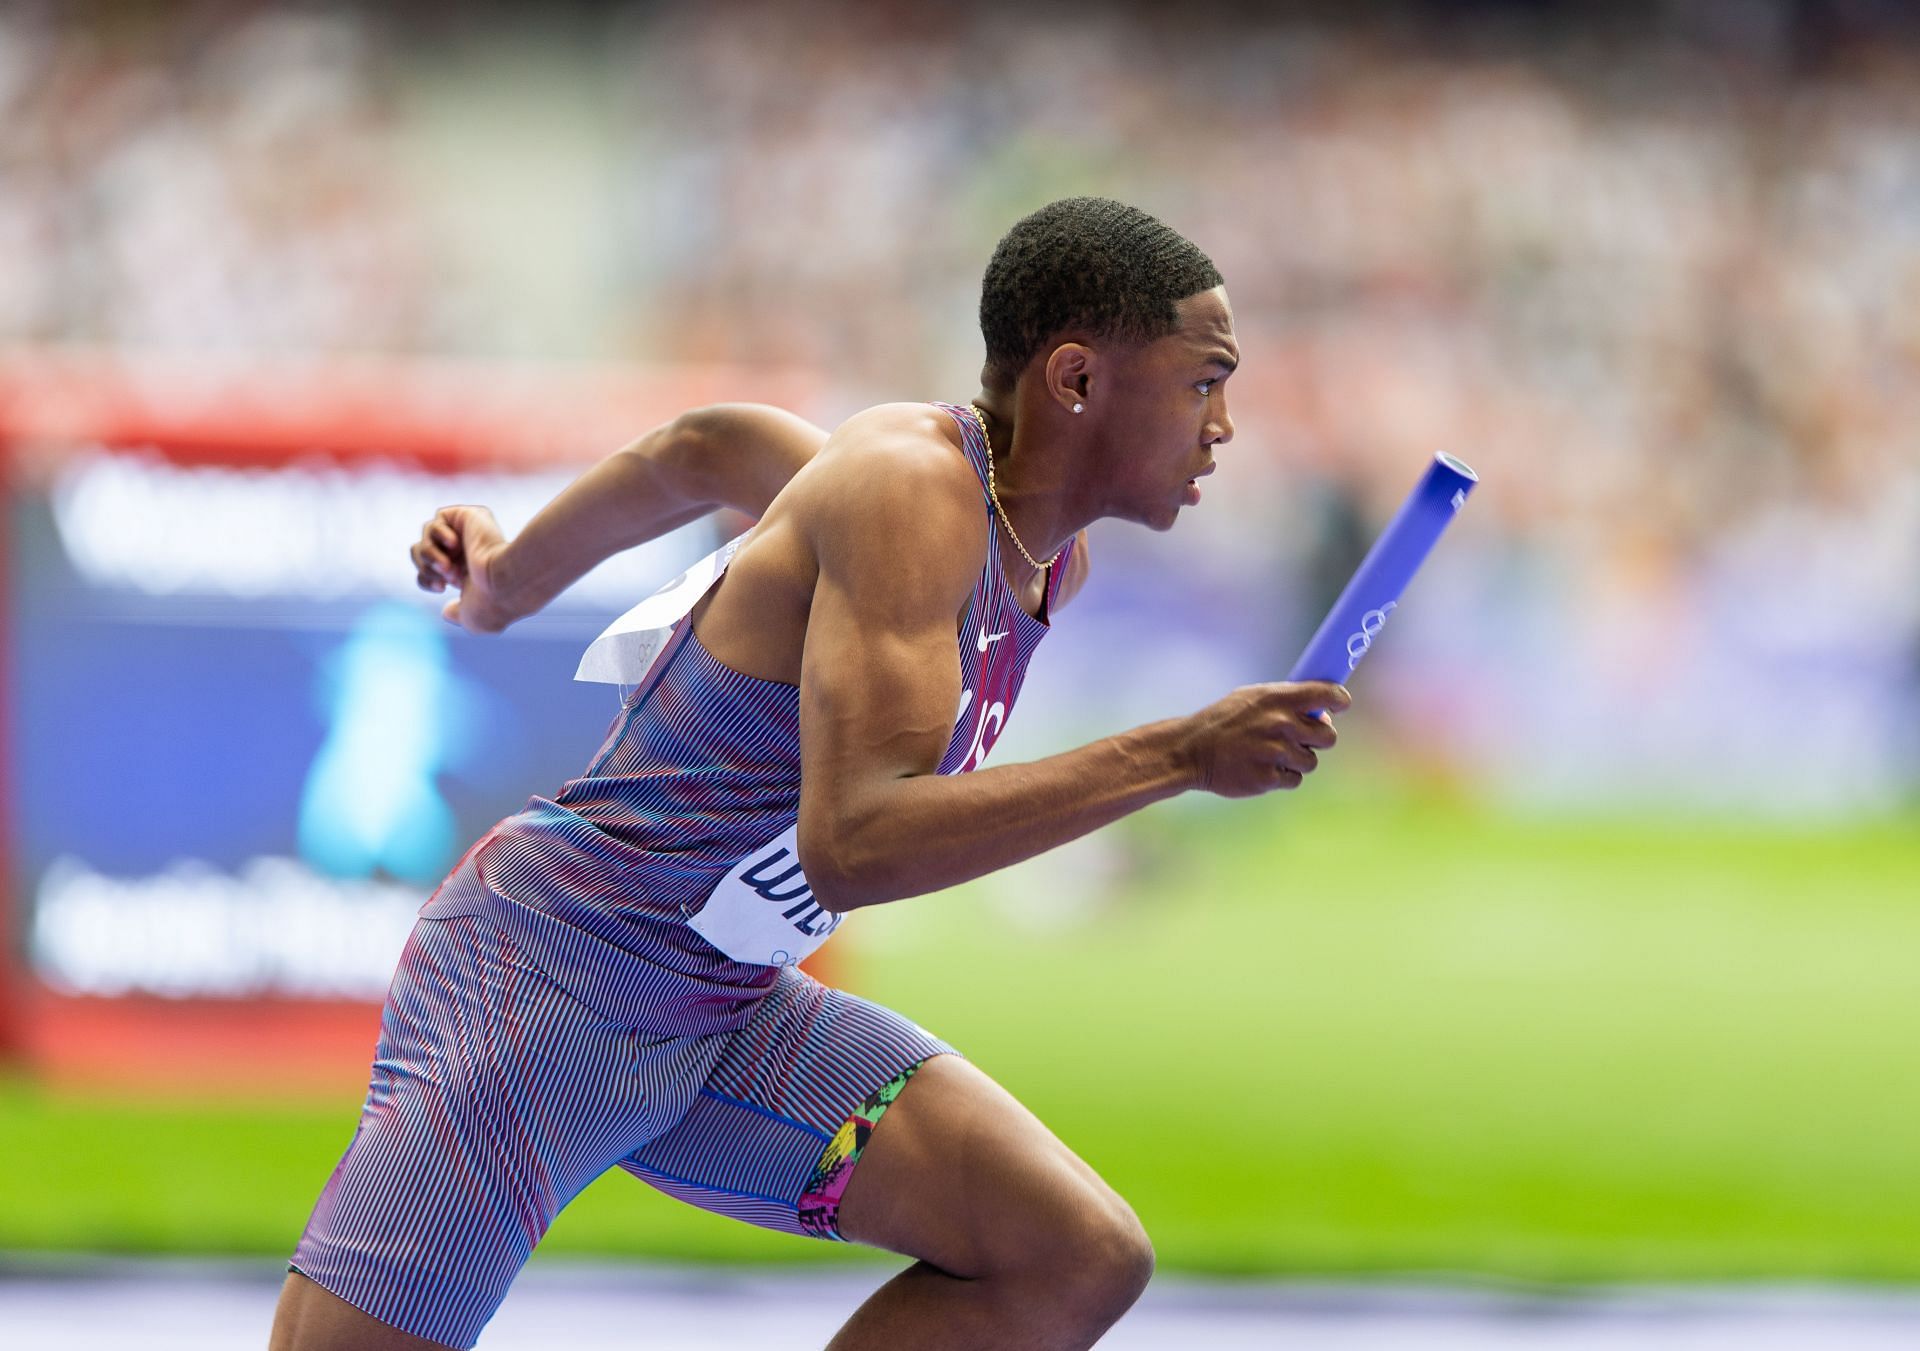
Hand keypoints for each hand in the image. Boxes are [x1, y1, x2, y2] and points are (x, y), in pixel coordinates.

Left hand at [409, 505, 514, 632]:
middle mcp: (467, 553)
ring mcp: (468, 534)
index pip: (428, 572)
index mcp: (467, 575)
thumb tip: (446, 612)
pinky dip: (439, 534)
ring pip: (426, 536)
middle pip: (421, 553)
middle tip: (446, 575)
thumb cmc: (491, 602)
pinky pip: (438, 519)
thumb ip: (458, 615)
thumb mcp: (472, 619)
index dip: (425, 579)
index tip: (441, 588)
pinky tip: (455, 543)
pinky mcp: (469, 517)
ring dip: (430, 554)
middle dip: (426, 567)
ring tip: (448, 564)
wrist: (504, 580)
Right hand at [1182, 682, 1350, 797]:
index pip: (1327, 694)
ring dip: (1298, 760)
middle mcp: (1280, 724)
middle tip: (1301, 738)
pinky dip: (1282, 776)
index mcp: (1277, 698)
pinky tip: (1262, 768)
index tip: (1340, 704)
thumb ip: (1286, 701)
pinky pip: (1294, 780)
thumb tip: (1323, 713)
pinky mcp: (1268, 778)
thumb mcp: (1251, 698)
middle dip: (1318, 738)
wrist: (1190, 751)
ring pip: (1311, 761)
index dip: (1340, 699)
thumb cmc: (1224, 722)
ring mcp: (1275, 752)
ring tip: (1272, 754)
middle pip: (1328, 736)